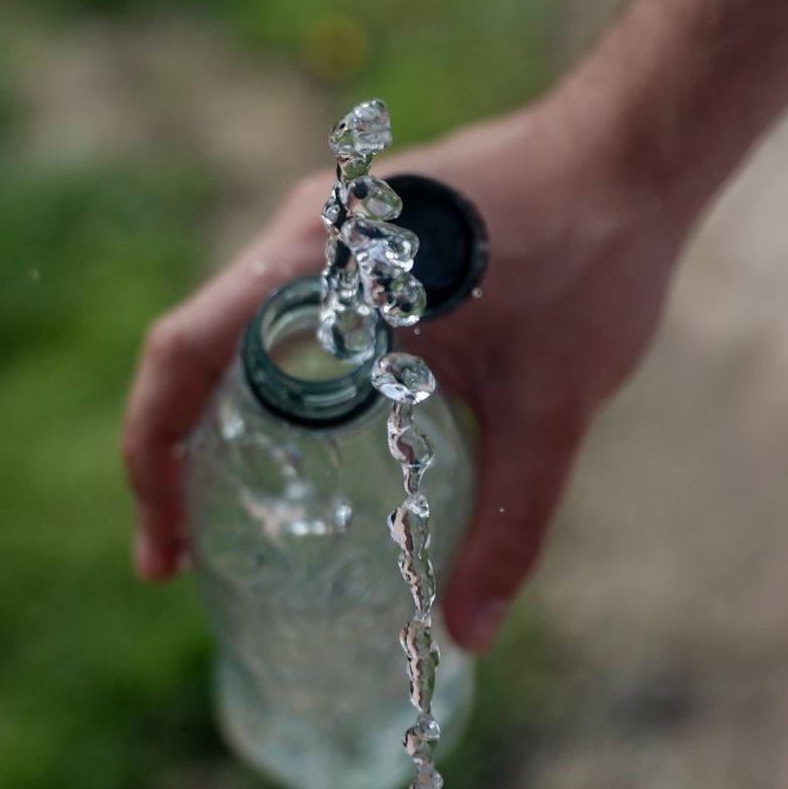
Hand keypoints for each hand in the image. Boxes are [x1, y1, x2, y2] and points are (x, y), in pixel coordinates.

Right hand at [123, 98, 694, 649]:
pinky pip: (279, 315)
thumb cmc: (595, 261)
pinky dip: (263, 386)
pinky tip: (300, 446)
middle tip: (182, 556)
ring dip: (214, 420)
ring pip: (232, 334)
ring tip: (224, 513)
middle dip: (171, 457)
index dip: (150, 455)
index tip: (165, 547)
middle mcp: (301, 237)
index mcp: (315, 265)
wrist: (637, 153)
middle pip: (192, 352)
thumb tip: (467, 635)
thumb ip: (508, 525)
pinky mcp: (360, 238)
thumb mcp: (549, 410)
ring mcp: (327, 231)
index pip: (182, 355)